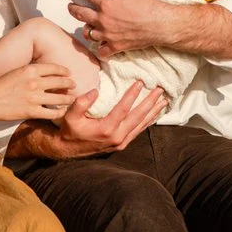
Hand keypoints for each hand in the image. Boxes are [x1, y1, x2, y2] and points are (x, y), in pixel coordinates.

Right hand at [0, 60, 79, 124]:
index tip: (68, 73)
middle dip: (70, 83)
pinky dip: (60, 112)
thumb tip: (41, 73)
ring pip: (60, 97)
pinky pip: (53, 112)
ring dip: (69, 98)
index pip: (54, 68)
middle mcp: (35, 82)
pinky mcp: (32, 111)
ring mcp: (34, 97)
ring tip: (72, 99)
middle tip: (74, 85)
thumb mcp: (15, 72)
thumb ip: (29, 72)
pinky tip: (62, 111)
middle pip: (61, 81)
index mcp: (30, 69)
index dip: (64, 71)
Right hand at [13, 82, 165, 159]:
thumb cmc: (69, 130)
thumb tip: (95, 91)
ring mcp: (121, 142)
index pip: (123, 109)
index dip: (132, 95)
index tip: (140, 82)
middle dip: (150, 102)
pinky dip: (147, 122)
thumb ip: (82, 103)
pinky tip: (153, 114)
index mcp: (106, 129)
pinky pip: (138, 131)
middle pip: (138, 117)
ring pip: (141, 125)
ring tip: (163, 101)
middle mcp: (117, 137)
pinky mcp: (122, 144)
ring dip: (153, 112)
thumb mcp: (71, 116)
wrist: (67, 149)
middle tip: (160, 90)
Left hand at [64, 0, 180, 58]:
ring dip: (87, 28)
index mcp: (106, 3)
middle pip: (80, 14)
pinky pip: (101, 51)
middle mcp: (103, 19)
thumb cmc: (148, 5)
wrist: (161, 24)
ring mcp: (108, 35)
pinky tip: (101, 44)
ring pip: (88, 33)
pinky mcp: (115, 46)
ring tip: (88, 25)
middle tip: (71, 6)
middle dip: (72, 8)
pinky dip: (99, 48)